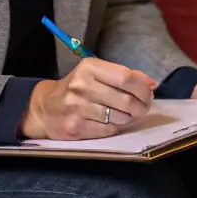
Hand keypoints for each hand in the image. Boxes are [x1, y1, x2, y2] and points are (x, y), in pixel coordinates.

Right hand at [19, 58, 157, 140]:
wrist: (45, 108)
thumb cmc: (77, 88)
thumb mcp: (97, 74)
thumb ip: (124, 76)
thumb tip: (152, 84)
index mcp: (90, 67)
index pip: (126, 78)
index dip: (143, 89)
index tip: (149, 95)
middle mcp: (82, 85)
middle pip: (125, 100)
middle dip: (140, 107)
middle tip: (143, 109)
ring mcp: (77, 107)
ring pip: (118, 117)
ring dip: (129, 119)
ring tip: (128, 116)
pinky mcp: (75, 127)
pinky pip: (108, 130)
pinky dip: (116, 128)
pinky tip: (114, 123)